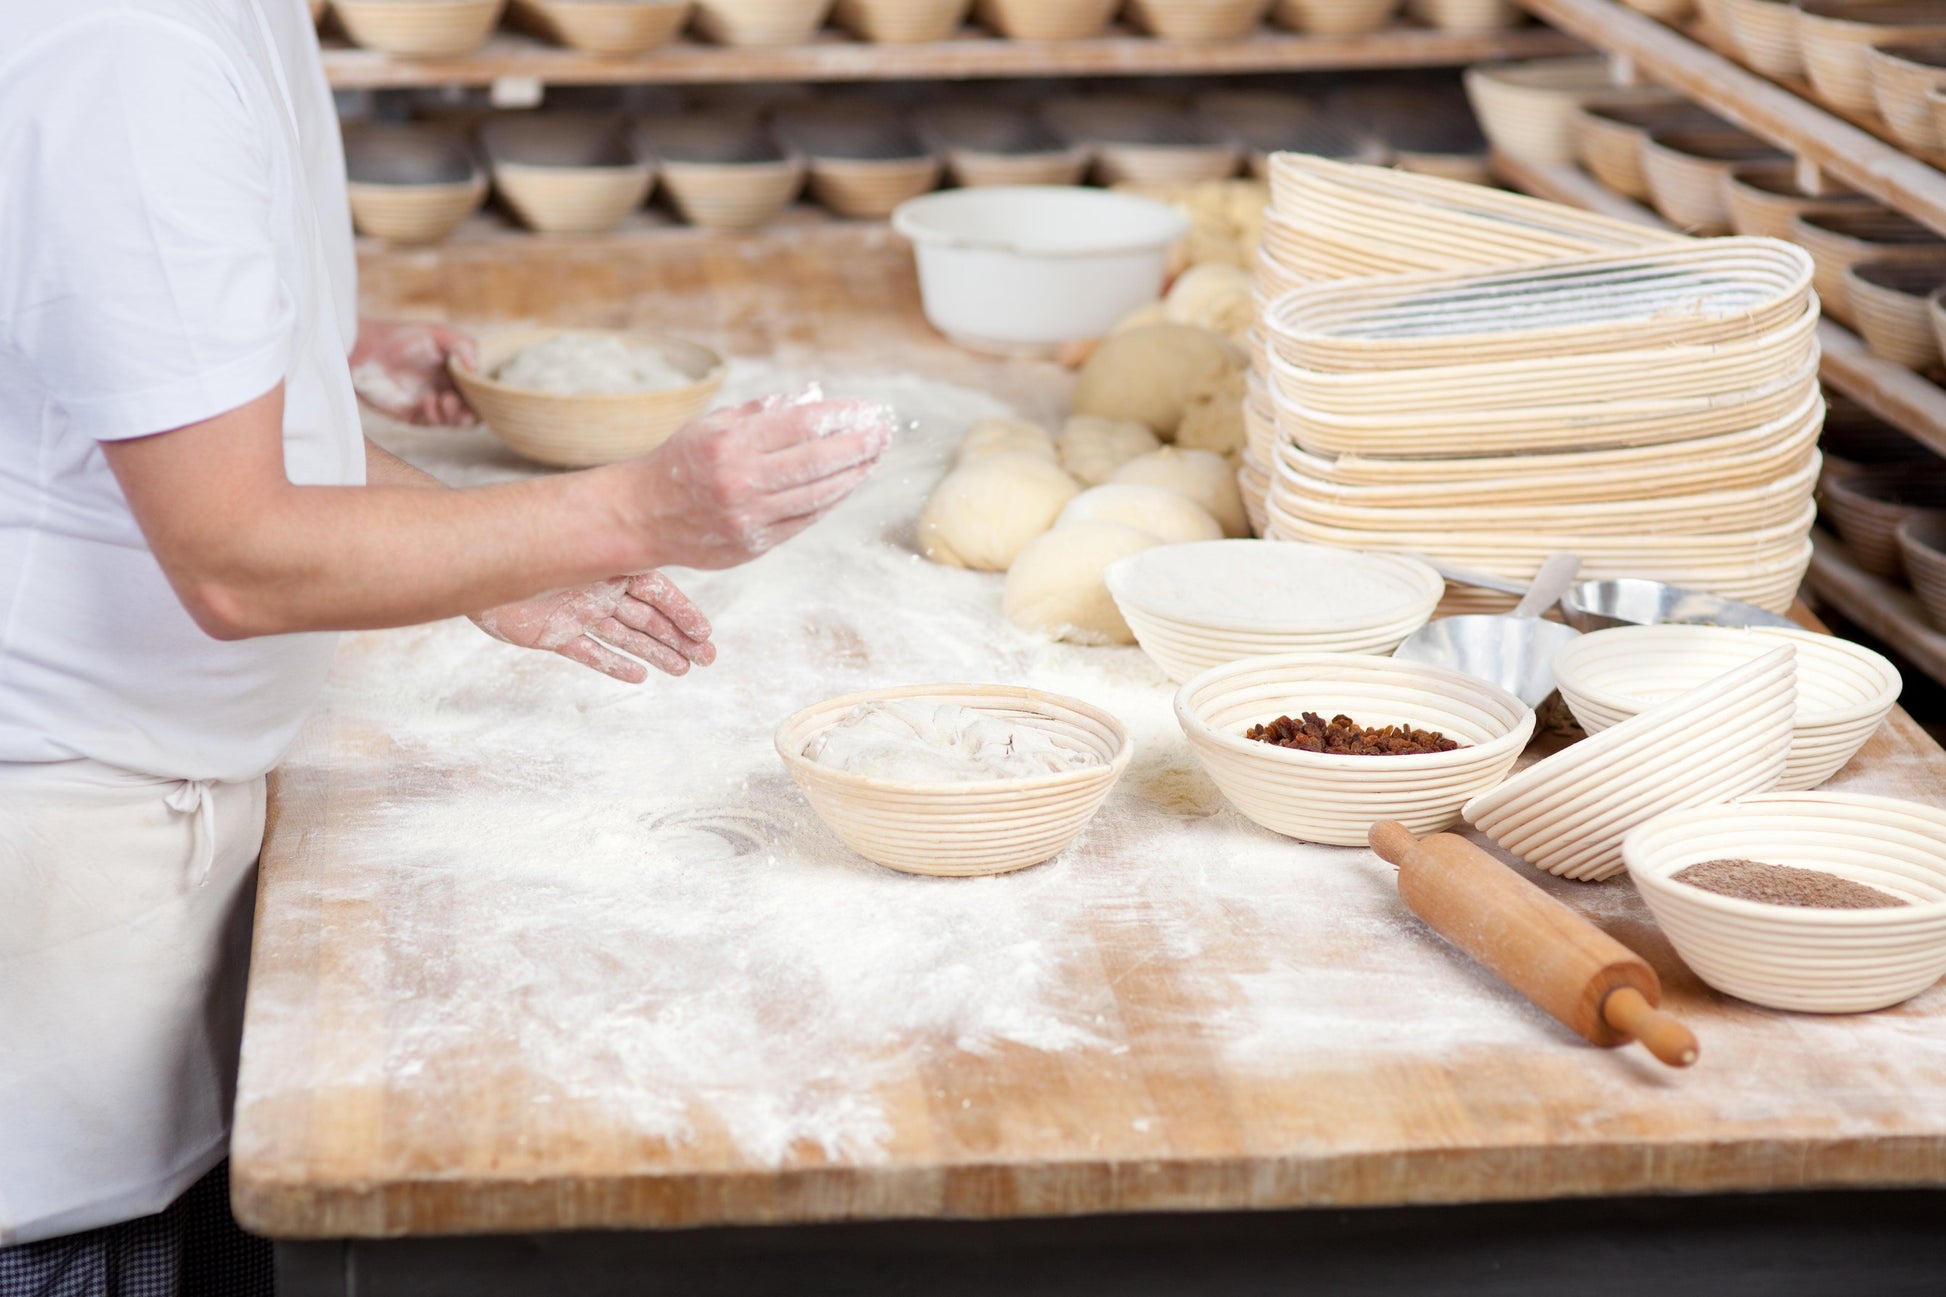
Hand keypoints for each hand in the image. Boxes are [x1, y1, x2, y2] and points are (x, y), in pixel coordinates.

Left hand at [350, 320, 477, 426]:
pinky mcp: (414, 415)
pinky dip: (435, 415)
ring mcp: (432, 403)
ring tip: (446, 400)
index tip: (485, 391)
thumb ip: (463, 346)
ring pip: (457, 421)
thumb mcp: (437, 333)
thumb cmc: (399, 337)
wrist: (362, 350)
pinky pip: (433, 423)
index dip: (487, 393)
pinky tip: (428, 401)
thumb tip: (479, 369)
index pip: (482, 389)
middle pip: (474, 410)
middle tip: (464, 401)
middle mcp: (447, 388)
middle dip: (473, 411)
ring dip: (456, 415)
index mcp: (457, 371)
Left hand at [471, 571, 715, 683]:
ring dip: (654, 653)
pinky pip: (590, 652)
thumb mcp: (580, 550)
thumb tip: (665, 542)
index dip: (683, 614)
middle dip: (677, 638)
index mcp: (609, 566)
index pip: (657, 593)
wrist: (474, 566)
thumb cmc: (527, 548)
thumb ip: (619, 556)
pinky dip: (613, 664)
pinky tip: (638, 676)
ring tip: (682, 670)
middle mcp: (597, 590)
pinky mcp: (554, 634)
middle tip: (705, 659)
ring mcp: (578, 613)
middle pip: (647, 618)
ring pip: (625, 638)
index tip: (706, 634)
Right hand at [626, 393, 894, 570]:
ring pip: (816, 495)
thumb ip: (762, 413)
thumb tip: (813, 400)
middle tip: (884, 433)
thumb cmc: (681, 463)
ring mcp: (747, 516)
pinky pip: (803, 521)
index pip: (801, 425)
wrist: (642, 516)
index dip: (841, 416)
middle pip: (816, 461)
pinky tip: (847, 486)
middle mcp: (740, 480)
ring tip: (873, 459)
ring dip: (853, 476)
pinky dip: (830, 502)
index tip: (867, 410)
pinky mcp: (752, 545)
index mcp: (731, 442)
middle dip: (858, 445)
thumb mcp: (712, 425)